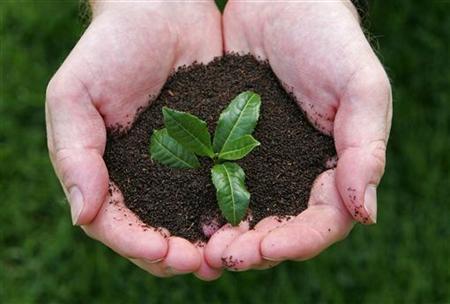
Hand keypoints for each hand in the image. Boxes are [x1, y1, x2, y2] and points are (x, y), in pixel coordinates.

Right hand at [45, 2, 222, 279]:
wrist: (160, 12)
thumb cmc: (110, 48)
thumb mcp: (75, 96)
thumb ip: (74, 154)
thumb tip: (81, 215)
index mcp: (108, 173)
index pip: (116, 226)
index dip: (137, 245)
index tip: (164, 253)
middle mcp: (145, 179)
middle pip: (156, 234)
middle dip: (176, 255)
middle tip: (203, 263)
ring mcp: (181, 168)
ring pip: (191, 221)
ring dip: (207, 243)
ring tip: (229, 252)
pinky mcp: (213, 151)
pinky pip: (222, 188)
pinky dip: (231, 209)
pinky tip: (247, 218)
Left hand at [205, 0, 391, 269]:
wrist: (281, 3)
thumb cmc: (329, 39)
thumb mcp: (360, 87)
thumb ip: (365, 148)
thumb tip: (365, 213)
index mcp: (333, 167)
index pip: (321, 222)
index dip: (296, 241)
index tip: (265, 246)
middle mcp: (295, 174)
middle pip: (279, 228)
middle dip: (254, 247)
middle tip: (223, 256)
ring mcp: (260, 163)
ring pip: (245, 215)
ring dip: (226, 236)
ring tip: (202, 248)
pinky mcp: (228, 146)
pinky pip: (216, 184)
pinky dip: (204, 206)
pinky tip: (185, 216)